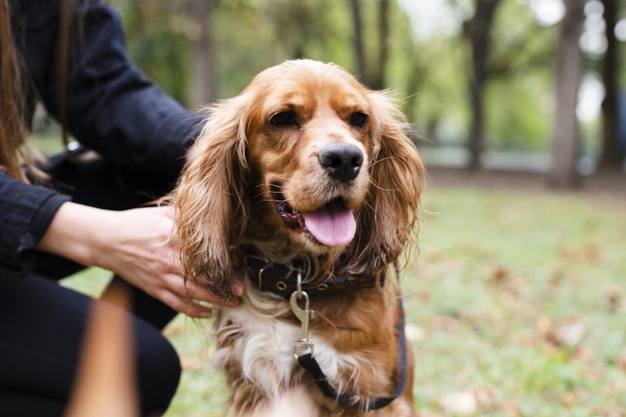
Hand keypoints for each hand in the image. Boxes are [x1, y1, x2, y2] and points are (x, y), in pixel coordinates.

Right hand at [38, 203, 244, 317]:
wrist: (106, 240)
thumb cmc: (136, 224)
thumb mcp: (162, 214)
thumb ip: (186, 218)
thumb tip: (214, 220)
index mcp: (172, 237)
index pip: (203, 251)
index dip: (223, 258)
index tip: (239, 261)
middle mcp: (168, 259)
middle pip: (202, 276)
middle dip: (224, 285)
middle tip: (242, 289)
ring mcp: (160, 276)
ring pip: (193, 293)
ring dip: (215, 299)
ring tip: (233, 302)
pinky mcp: (153, 288)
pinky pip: (176, 303)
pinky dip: (193, 309)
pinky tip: (208, 312)